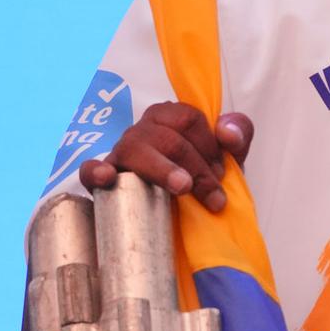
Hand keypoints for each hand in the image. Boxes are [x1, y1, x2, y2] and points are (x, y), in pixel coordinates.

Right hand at [78, 102, 252, 212]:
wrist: (179, 214)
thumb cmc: (201, 174)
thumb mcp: (228, 154)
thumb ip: (238, 133)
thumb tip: (227, 131)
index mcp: (169, 116)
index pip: (188, 118)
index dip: (210, 145)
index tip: (222, 172)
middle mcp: (142, 130)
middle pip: (169, 138)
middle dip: (198, 168)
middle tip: (215, 195)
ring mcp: (120, 153)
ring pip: (137, 149)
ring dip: (165, 170)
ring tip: (183, 187)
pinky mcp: (102, 178)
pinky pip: (91, 169)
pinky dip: (97, 171)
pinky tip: (107, 178)